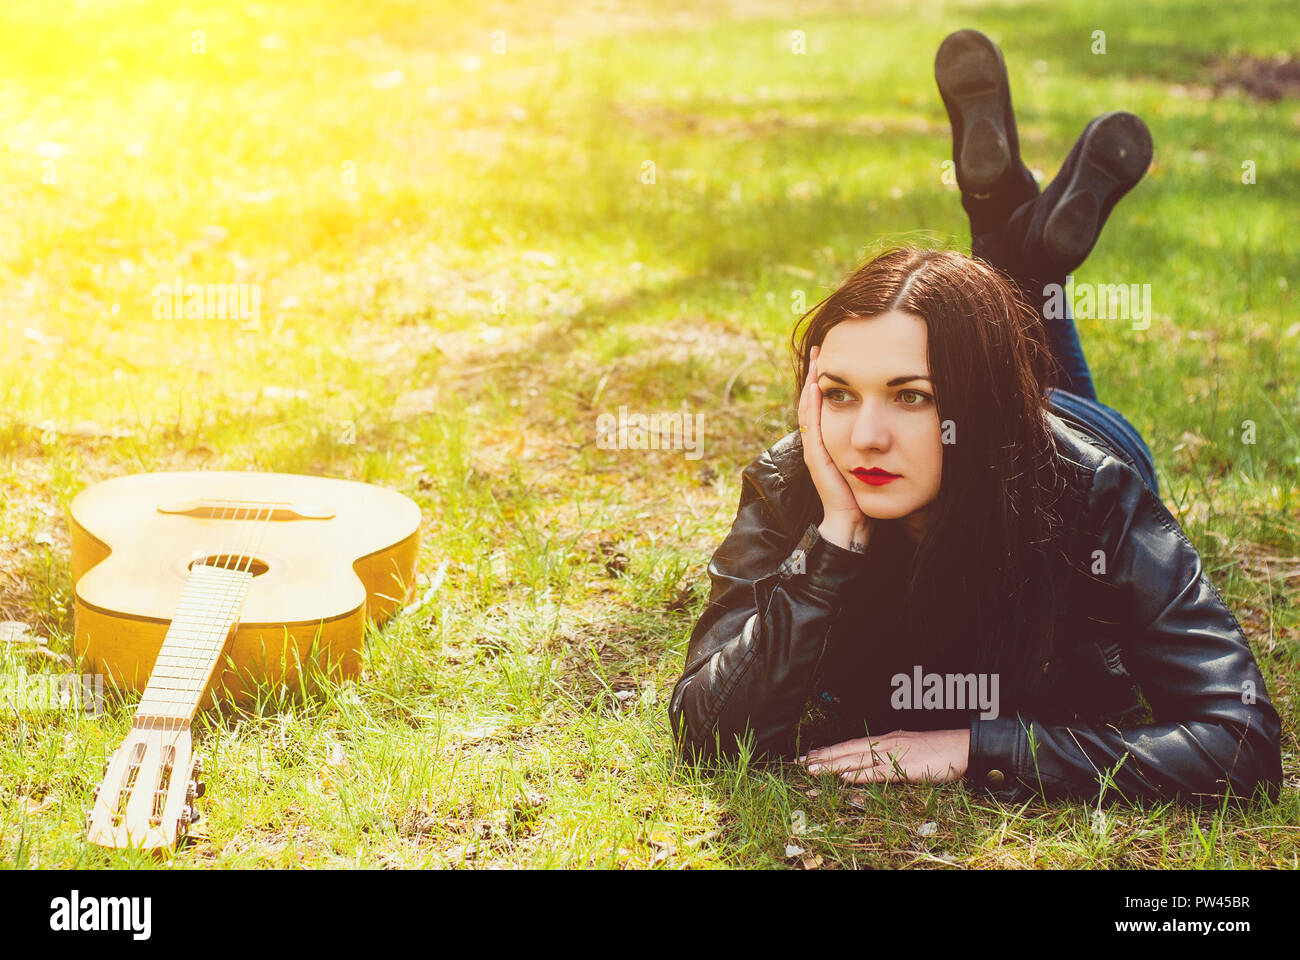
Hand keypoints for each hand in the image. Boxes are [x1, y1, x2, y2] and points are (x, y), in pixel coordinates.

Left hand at [799, 728, 970, 783]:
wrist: (964, 746)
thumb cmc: (941, 750)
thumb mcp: (912, 749)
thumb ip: (893, 755)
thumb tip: (877, 763)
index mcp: (888, 739)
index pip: (853, 744)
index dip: (832, 749)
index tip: (813, 754)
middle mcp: (887, 743)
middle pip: (849, 749)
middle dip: (824, 756)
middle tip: (802, 762)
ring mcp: (894, 754)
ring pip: (857, 760)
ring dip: (833, 764)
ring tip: (812, 769)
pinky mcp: (904, 768)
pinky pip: (877, 772)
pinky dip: (859, 774)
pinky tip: (843, 777)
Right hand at [800, 345, 871, 551]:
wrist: (855, 523)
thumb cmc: (870, 496)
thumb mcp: (879, 460)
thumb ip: (884, 441)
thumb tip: (909, 414)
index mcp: (836, 440)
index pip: (829, 402)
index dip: (831, 378)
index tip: (836, 353)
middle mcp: (823, 442)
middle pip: (815, 400)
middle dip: (818, 373)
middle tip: (822, 346)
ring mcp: (817, 449)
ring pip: (810, 408)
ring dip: (812, 382)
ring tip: (817, 358)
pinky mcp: (817, 459)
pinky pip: (811, 426)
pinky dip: (812, 406)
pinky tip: (816, 387)